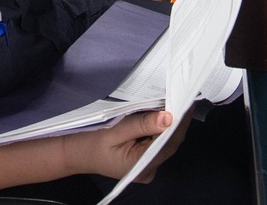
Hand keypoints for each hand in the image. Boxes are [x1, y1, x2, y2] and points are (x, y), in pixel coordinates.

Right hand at [62, 109, 189, 181]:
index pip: (168, 143)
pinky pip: (160, 143)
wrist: (80, 154)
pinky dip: (164, 129)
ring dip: (172, 124)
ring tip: (176, 102)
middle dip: (177, 120)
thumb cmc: (94, 144)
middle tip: (183, 96)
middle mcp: (149, 170)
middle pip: (170, 143)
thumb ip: (142, 124)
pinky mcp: (147, 160)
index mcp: (140, 166)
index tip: (186, 102)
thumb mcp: (116, 131)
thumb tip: (167, 117)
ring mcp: (149, 167)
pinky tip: (165, 114)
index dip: (180, 123)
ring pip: (167, 143)